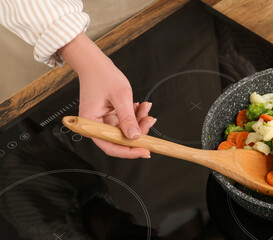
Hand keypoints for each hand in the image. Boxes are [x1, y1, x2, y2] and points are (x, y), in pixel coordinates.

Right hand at [59, 33, 155, 158]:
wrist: (95, 63)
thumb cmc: (102, 76)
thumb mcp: (120, 97)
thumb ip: (127, 118)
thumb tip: (135, 137)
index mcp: (90, 124)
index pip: (111, 146)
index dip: (129, 151)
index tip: (146, 150)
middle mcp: (95, 126)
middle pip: (120, 140)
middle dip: (138, 132)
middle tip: (150, 120)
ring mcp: (103, 121)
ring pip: (125, 131)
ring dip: (138, 121)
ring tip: (145, 108)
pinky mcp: (109, 117)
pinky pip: (125, 122)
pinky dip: (135, 115)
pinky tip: (140, 106)